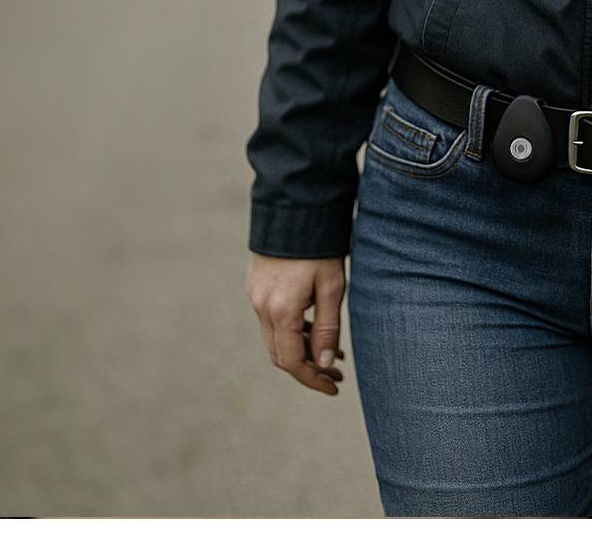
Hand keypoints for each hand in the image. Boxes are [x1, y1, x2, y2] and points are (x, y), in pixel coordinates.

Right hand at [245, 253, 347, 395]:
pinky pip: (271, 318)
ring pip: (275, 337)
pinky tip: (313, 325)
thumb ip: (327, 328)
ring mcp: (255, 294)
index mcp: (281, 310)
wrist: (293, 205)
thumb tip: (325, 365)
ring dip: (300, 349)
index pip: (292, 362)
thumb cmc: (319, 245)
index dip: (313, 380)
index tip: (335, 387)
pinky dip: (291, 329)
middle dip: (308, 368)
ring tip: (332, 351)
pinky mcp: (255, 283)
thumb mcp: (331, 286)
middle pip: (280, 354)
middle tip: (336, 372)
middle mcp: (261, 306)